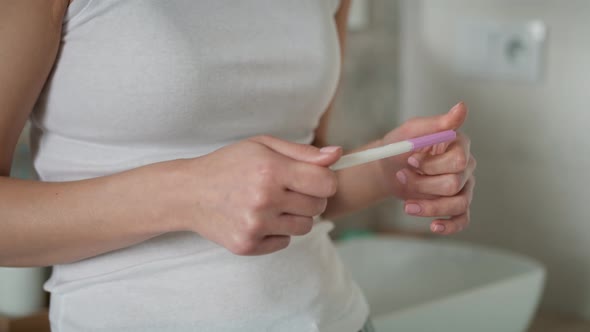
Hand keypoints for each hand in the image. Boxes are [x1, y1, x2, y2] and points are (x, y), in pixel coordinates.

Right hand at [170, 136, 341, 254]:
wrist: (188, 193)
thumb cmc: (228, 165)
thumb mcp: (262, 146)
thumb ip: (303, 153)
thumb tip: (337, 155)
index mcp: (270, 170)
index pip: (326, 183)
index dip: (325, 180)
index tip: (315, 179)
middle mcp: (264, 199)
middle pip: (318, 206)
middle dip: (310, 197)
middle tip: (289, 189)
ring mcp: (255, 225)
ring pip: (304, 227)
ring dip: (295, 216)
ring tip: (273, 203)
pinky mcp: (247, 245)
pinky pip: (284, 242)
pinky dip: (277, 231)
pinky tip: (258, 217)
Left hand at [378, 102, 475, 234]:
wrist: (387, 169)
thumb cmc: (400, 146)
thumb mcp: (412, 132)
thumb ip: (437, 123)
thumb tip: (462, 107)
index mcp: (459, 144)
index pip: (458, 160)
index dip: (432, 165)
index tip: (411, 161)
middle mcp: (466, 166)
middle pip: (454, 184)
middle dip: (423, 184)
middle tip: (402, 176)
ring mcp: (464, 187)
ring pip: (457, 204)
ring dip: (428, 206)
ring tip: (407, 205)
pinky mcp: (456, 205)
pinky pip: (462, 219)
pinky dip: (449, 225)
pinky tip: (433, 226)